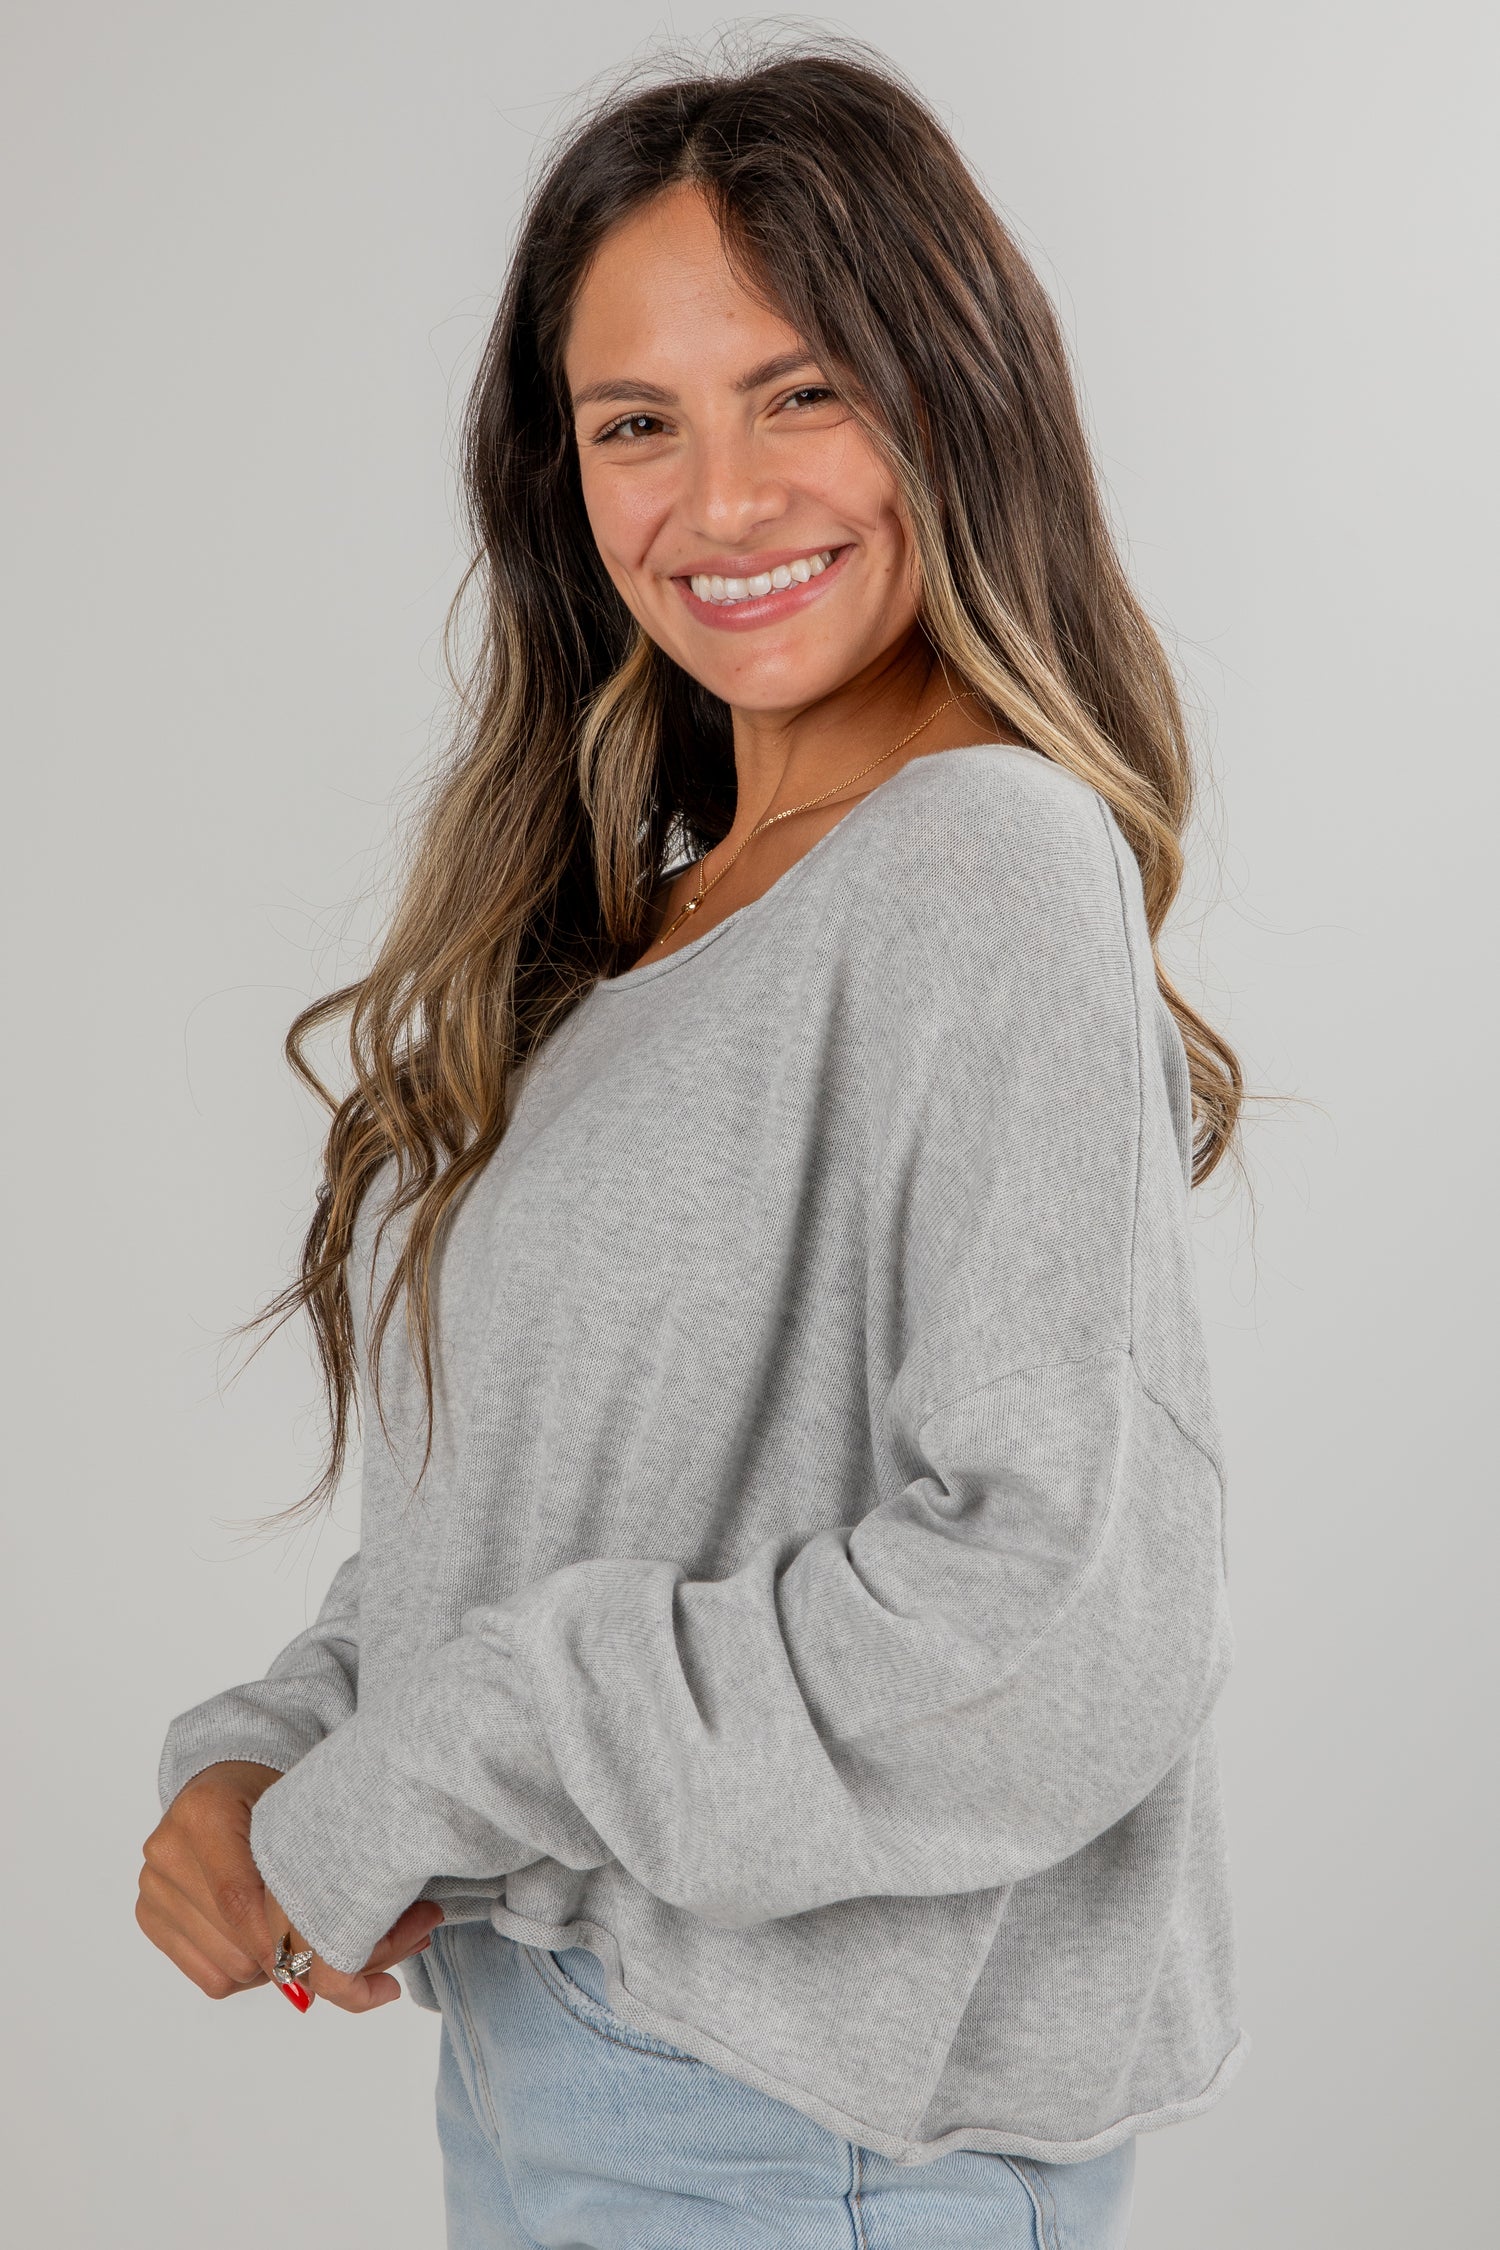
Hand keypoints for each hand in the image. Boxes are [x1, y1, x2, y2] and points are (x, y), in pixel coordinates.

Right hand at [138, 1759, 443, 2011]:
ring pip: (227, 1967)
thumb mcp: (308, 1805)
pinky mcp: (150, 1915)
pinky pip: (208, 1976)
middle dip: (296, 1958)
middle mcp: (166, 1848)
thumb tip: (373, 1947)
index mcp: (205, 1810)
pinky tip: (269, 1942)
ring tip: (304, 1940)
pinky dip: (247, 1971)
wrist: (231, 1776)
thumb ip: (325, 1863)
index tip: (333, 1965)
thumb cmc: (280, 1789)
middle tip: (347, 1956)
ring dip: (275, 1968)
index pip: (240, 1899)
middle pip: (237, 1941)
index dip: (287, 1940)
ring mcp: (152, 1885)